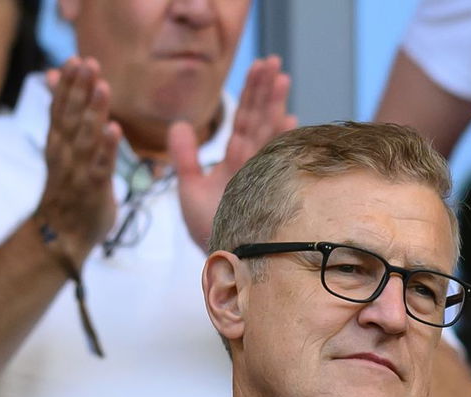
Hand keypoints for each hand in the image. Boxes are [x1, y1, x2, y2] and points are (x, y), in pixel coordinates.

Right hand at [34, 56, 120, 263]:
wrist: (60, 236)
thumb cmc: (66, 188)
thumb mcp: (60, 147)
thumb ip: (61, 112)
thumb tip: (52, 76)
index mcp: (57, 143)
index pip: (60, 109)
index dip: (67, 84)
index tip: (74, 60)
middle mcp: (64, 154)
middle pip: (71, 118)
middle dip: (79, 90)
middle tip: (88, 63)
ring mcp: (77, 172)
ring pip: (85, 138)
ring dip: (93, 112)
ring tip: (102, 87)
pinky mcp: (93, 189)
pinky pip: (101, 166)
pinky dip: (107, 148)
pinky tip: (114, 129)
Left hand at [169, 55, 294, 250]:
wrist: (218, 262)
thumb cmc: (208, 228)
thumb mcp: (189, 189)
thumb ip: (185, 156)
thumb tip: (180, 123)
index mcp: (235, 160)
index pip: (243, 120)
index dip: (251, 94)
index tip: (260, 66)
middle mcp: (251, 165)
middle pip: (258, 120)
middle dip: (264, 91)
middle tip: (273, 61)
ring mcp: (261, 177)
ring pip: (267, 136)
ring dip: (274, 107)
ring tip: (282, 79)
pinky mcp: (265, 192)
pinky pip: (275, 163)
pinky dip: (282, 142)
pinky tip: (290, 119)